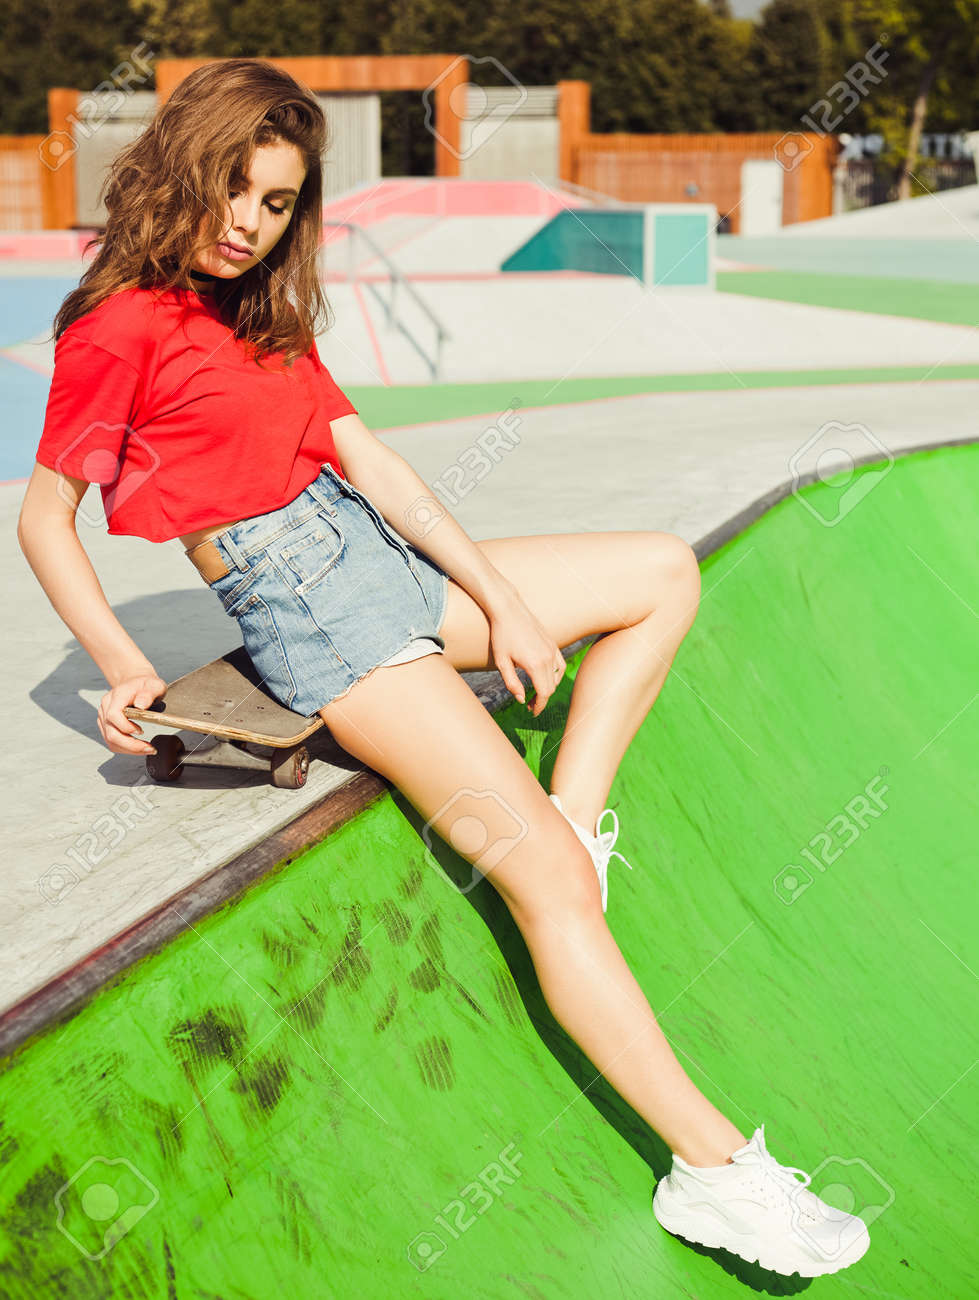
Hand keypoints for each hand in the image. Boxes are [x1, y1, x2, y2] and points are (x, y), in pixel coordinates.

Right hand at [97, 674, 166, 754]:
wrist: (136, 684)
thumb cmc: (145, 686)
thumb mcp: (154, 685)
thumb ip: (149, 694)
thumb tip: (141, 705)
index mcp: (117, 696)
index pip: (113, 715)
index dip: (125, 727)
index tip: (141, 731)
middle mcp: (106, 707)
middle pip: (111, 733)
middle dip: (130, 745)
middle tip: (149, 748)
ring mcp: (104, 717)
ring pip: (110, 740)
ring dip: (129, 749)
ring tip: (146, 749)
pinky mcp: (106, 725)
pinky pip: (112, 742)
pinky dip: (125, 748)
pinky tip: (137, 747)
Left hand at [487, 590, 565, 718]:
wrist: (508, 610)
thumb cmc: (501, 635)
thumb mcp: (501, 662)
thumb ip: (512, 683)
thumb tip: (521, 699)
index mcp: (535, 665)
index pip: (544, 693)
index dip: (539, 706)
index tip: (532, 712)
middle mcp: (547, 658)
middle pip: (551, 687)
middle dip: (542, 699)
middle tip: (530, 705)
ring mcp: (552, 649)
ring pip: (557, 677)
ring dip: (549, 688)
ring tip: (537, 693)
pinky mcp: (552, 643)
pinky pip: (560, 664)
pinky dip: (556, 675)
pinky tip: (546, 677)